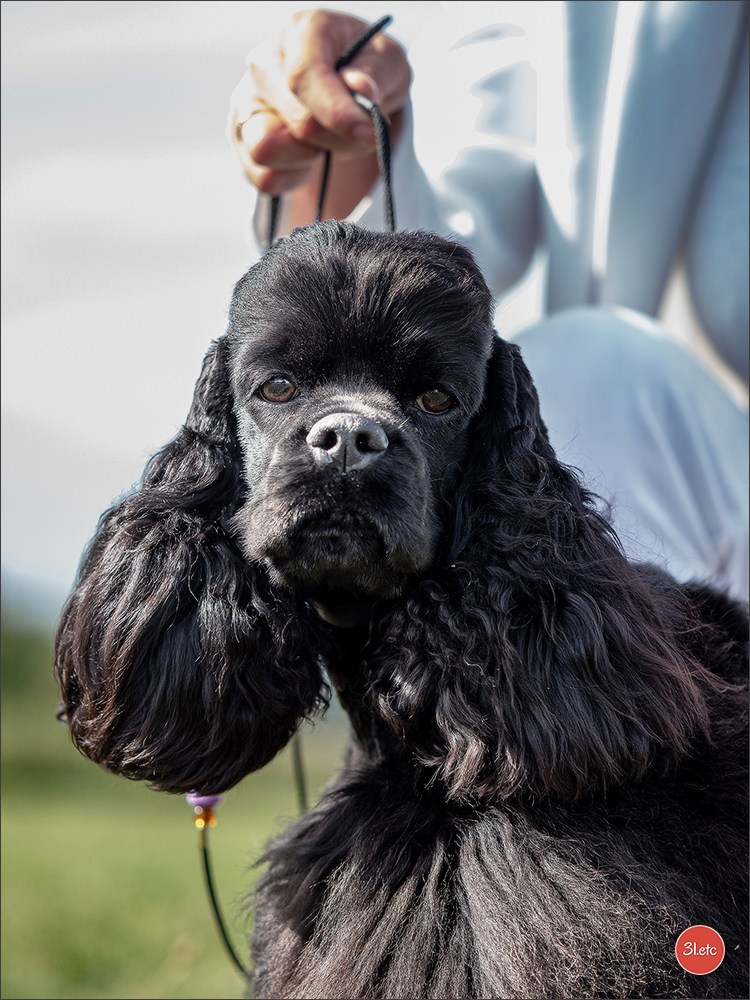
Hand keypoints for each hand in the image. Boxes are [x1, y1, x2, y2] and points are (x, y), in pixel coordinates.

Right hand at [228, 9, 410, 200]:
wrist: (344, 90)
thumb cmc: (366, 70)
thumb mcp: (388, 62)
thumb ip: (377, 73)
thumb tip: (361, 90)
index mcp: (300, 32)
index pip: (304, 76)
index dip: (338, 113)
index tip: (370, 135)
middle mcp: (264, 64)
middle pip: (298, 122)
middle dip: (339, 140)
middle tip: (360, 135)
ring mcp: (246, 102)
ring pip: (266, 149)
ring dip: (308, 158)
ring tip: (326, 142)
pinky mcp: (241, 139)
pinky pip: (265, 177)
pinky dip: (294, 177)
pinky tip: (308, 157)